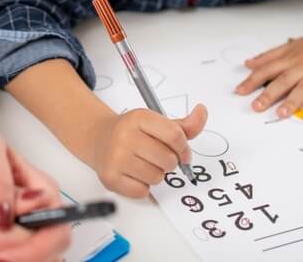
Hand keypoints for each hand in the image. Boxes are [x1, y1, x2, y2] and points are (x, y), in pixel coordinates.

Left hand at [0, 128, 71, 261]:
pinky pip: (12, 256)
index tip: (0, 253)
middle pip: (50, 251)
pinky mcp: (4, 238)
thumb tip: (4, 217)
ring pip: (34, 258)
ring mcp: (23, 226)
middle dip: (21, 260)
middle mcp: (37, 212)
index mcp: (42, 191)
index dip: (34, 248)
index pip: (57, 229)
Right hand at [0, 160, 48, 261]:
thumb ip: (2, 194)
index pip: (20, 241)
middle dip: (37, 249)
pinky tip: (2, 250)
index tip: (53, 220)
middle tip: (39, 228)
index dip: (43, 231)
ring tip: (21, 236)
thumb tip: (40, 206)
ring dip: (22, 257)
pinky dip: (2, 260)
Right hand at [88, 106, 207, 198]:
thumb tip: (202, 111)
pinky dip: (143, 187)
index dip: (184, 148)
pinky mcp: (110, 177)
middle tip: (159, 158)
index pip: (175, 135)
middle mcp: (125, 135)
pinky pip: (143, 191)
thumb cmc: (133, 132)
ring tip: (145, 165)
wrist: (99, 139)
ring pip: (157, 177)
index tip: (182, 153)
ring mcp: (116, 157)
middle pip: (168, 160)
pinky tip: (135, 174)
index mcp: (139, 118)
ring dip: (156, 175)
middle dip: (170, 162)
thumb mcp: (157, 123)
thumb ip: (184, 125)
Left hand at [235, 13, 302, 118]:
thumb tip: (248, 64)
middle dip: (268, 94)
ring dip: (292, 101)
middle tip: (256, 106)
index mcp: (289, 58)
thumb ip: (268, 56)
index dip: (252, 80)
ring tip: (281, 113)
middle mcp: (302, 66)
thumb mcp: (289, 47)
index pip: (267, 70)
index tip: (239, 91)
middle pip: (283, 80)